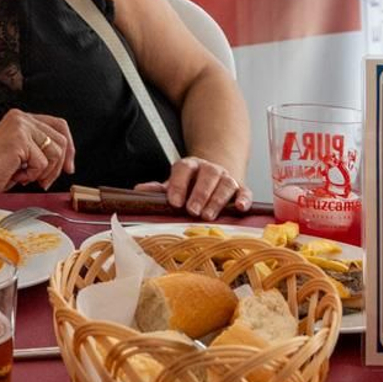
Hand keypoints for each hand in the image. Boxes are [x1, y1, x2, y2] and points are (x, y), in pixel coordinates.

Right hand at [0, 109, 75, 196]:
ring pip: (55, 152)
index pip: (59, 125)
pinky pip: (42, 162)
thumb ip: (40, 148)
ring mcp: (20, 126)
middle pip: (61, 140)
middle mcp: (21, 117)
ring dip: (44, 172)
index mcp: (21, 118)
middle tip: (44, 180)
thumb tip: (67, 158)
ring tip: (25, 176)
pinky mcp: (19, 139)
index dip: (69, 148)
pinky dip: (32, 175)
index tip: (69, 167)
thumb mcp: (22, 155)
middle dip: (57, 166)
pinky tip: (16, 175)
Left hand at [136, 157, 251, 219]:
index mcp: (190, 166)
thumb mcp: (172, 185)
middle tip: (192, 211)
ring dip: (217, 200)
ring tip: (208, 215)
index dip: (179, 184)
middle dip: (200, 194)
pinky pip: (245, 191)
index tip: (174, 202)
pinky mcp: (241, 188)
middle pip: (207, 176)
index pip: (184, 169)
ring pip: (225, 184)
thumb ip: (158, 188)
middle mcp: (209, 169)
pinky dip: (244, 199)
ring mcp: (226, 177)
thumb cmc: (189, 185)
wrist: (212, 177)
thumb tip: (138, 190)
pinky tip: (239, 207)